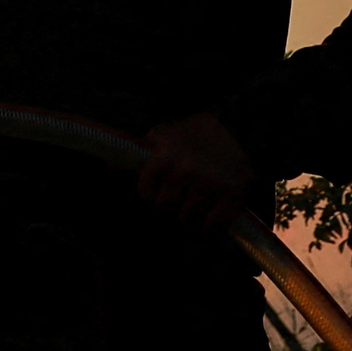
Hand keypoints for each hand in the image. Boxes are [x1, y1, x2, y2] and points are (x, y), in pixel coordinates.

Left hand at [137, 110, 255, 231]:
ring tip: (193, 205)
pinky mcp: (233, 192)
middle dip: (170, 206)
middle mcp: (186, 170)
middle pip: (165, 209)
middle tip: (178, 200)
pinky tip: (206, 220)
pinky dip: (208, 227)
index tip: (157, 193)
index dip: (150, 195)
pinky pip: (212, 225)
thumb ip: (143, 151)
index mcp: (165, 156)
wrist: (236, 123)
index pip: (146, 194)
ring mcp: (210, 182)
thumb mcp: (163, 133)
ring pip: (187, 218)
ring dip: (188, 216)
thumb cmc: (193, 132)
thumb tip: (115, 166)